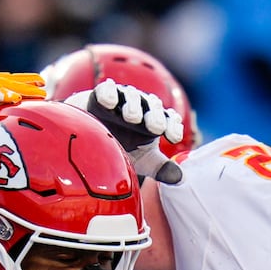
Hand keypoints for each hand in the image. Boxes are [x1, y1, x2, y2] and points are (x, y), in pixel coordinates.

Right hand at [68, 79, 184, 182]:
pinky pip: (107, 90)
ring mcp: (122, 99)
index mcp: (155, 121)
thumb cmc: (120, 147)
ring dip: (134, 106)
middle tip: (156, 127)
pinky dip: (109, 94)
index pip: (169, 120)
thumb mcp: (142, 160)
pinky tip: (109, 102)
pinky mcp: (102, 93)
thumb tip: (181, 178)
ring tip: (132, 117)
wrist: (89, 138)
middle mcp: (142, 106)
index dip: (172, 127)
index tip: (173, 138)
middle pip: (153, 107)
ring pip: (132, 97)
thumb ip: (160, 168)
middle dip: (155, 116)